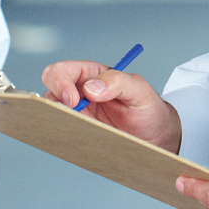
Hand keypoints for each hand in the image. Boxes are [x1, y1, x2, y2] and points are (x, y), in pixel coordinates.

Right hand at [41, 60, 181, 152]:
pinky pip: (63, 130)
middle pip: (50, 88)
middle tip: (70, 112)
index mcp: (93, 75)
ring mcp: (79, 113)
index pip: (64, 70)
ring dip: (57, 117)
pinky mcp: (80, 131)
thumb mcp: (140, 90)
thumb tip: (90, 87)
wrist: (157, 138)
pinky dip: (62, 132)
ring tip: (73, 127)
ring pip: (53, 111)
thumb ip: (118, 82)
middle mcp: (81, 92)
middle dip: (54, 98)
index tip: (74, 100)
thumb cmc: (149, 110)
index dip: (62, 82)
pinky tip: (74, 137)